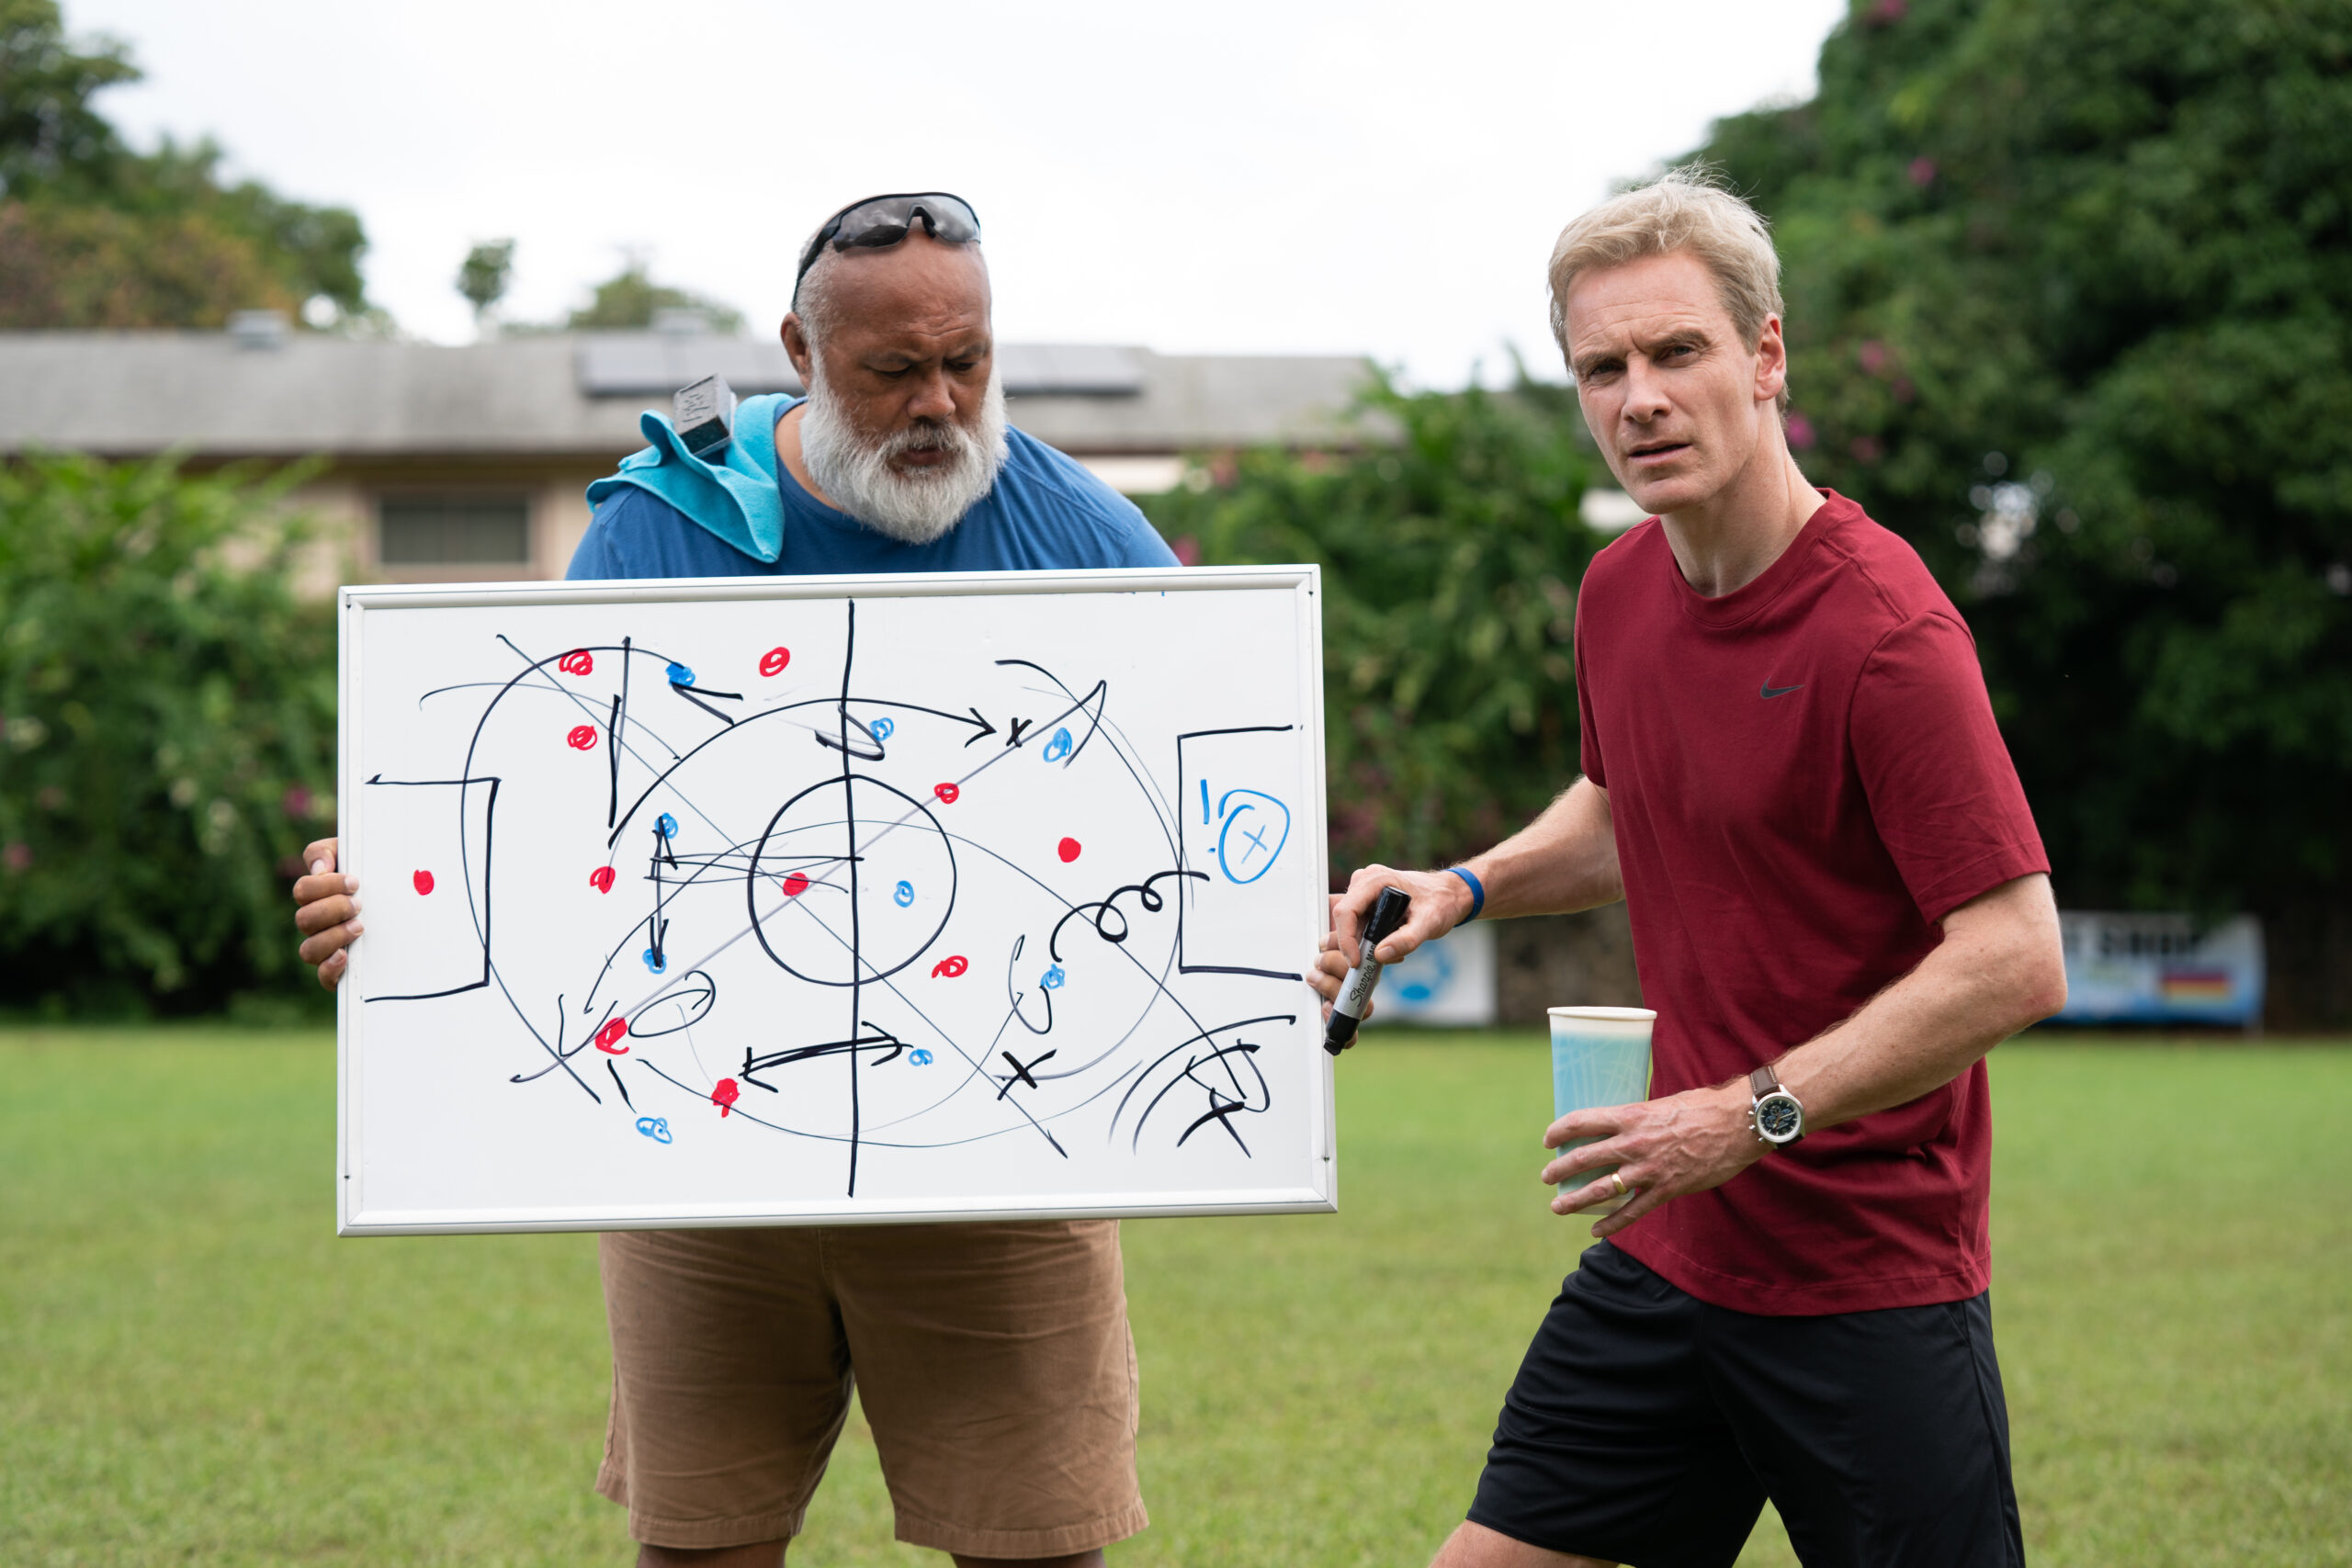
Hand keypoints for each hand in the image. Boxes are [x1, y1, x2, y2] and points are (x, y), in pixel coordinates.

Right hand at [291, 836, 359, 990]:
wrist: (403, 897)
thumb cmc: (373, 875)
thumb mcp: (354, 855)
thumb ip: (330, 851)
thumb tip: (320, 868)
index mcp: (317, 896)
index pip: (303, 891)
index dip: (325, 886)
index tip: (355, 882)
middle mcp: (316, 924)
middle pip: (303, 919)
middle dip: (333, 910)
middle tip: (359, 905)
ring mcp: (326, 948)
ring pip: (308, 950)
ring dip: (332, 937)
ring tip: (359, 928)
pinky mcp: (340, 970)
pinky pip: (323, 977)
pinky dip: (330, 968)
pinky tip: (345, 956)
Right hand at [1307, 864, 1478, 1015]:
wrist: (1448, 895)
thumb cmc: (1440, 902)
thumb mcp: (1429, 923)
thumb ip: (1406, 940)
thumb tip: (1380, 955)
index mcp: (1375, 880)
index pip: (1346, 911)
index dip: (1345, 940)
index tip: (1355, 961)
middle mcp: (1364, 882)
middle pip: (1344, 919)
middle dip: (1355, 945)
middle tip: (1374, 962)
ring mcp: (1363, 891)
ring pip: (1348, 925)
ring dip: (1362, 944)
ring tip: (1390, 953)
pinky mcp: (1365, 902)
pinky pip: (1355, 925)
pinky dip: (1366, 941)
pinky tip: (1387, 946)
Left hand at [1540, 1080, 1766, 1239]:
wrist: (1737, 1124)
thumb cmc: (1703, 1107)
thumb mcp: (1662, 1103)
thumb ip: (1640, 1116)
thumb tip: (1623, 1122)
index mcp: (1631, 1115)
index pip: (1582, 1121)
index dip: (1560, 1131)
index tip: (1548, 1140)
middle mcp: (1633, 1143)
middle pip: (1584, 1158)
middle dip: (1559, 1170)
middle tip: (1547, 1178)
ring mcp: (1648, 1169)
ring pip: (1601, 1189)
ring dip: (1575, 1200)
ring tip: (1558, 1207)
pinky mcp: (1666, 1189)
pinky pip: (1632, 1211)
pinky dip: (1611, 1224)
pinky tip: (1595, 1231)